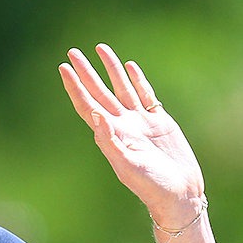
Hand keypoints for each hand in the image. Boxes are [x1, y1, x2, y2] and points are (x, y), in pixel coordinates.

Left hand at [58, 44, 204, 224]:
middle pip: (99, 91)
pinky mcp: (159, 122)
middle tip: (73, 51)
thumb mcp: (127, 165)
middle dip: (86, 72)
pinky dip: (137, 80)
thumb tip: (95, 115)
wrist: (179, 194)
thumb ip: (110, 141)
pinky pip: (145, 95)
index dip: (74, 86)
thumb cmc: (151, 185)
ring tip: (100, 48)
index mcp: (110, 134)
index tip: (63, 67)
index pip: (86, 104)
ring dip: (110, 69)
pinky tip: (130, 66)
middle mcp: (122, 125)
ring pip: (121, 88)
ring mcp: (140, 122)